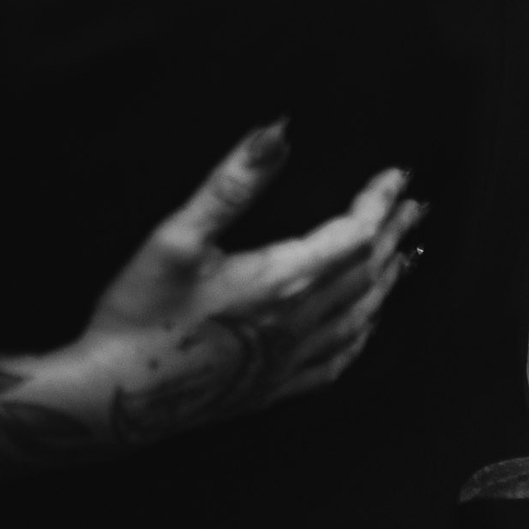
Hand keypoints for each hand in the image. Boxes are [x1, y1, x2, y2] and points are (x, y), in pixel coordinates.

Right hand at [76, 122, 424, 441]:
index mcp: (280, 281)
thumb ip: (231, 185)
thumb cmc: (141, 315)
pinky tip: (364, 329)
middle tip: (413, 210)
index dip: (378, 204)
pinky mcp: (271, 388)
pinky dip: (361, 337)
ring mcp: (288, 360)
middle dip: (392, 237)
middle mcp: (296, 322)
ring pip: (359, 318)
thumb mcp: (176, 238)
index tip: (397, 178)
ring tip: (401, 258)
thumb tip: (278, 133)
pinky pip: (336, 362)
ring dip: (386, 283)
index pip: (351, 236)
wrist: (115, 395)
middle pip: (365, 275)